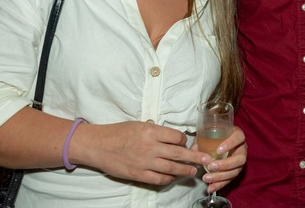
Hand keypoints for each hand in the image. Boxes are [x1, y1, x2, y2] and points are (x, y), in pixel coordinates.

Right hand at [78, 121, 205, 185]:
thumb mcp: (140, 124)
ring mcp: (145, 162)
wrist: (98, 145)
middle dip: (195, 158)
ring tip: (193, 171)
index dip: (184, 140)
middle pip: (179, 153)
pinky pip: (159, 179)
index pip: (177, 136)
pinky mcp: (138, 174)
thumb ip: (156, 132)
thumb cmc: (119, 132)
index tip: (186, 142)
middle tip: (207, 160)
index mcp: (151, 130)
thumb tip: (174, 139)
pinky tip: (173, 178)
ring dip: (185, 171)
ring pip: (172, 168)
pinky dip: (168, 179)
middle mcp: (150, 146)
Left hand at [197, 126, 246, 193]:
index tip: (218, 150)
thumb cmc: (216, 136)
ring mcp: (240, 162)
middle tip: (211, 166)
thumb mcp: (208, 134)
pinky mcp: (235, 171)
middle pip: (240, 158)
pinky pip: (230, 180)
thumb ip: (201, 140)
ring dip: (221, 176)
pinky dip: (219, 185)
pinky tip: (210, 188)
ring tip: (207, 178)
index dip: (230, 144)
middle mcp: (242, 149)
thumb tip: (193, 150)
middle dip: (226, 164)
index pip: (239, 137)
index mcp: (237, 135)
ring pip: (235, 171)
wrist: (221, 142)